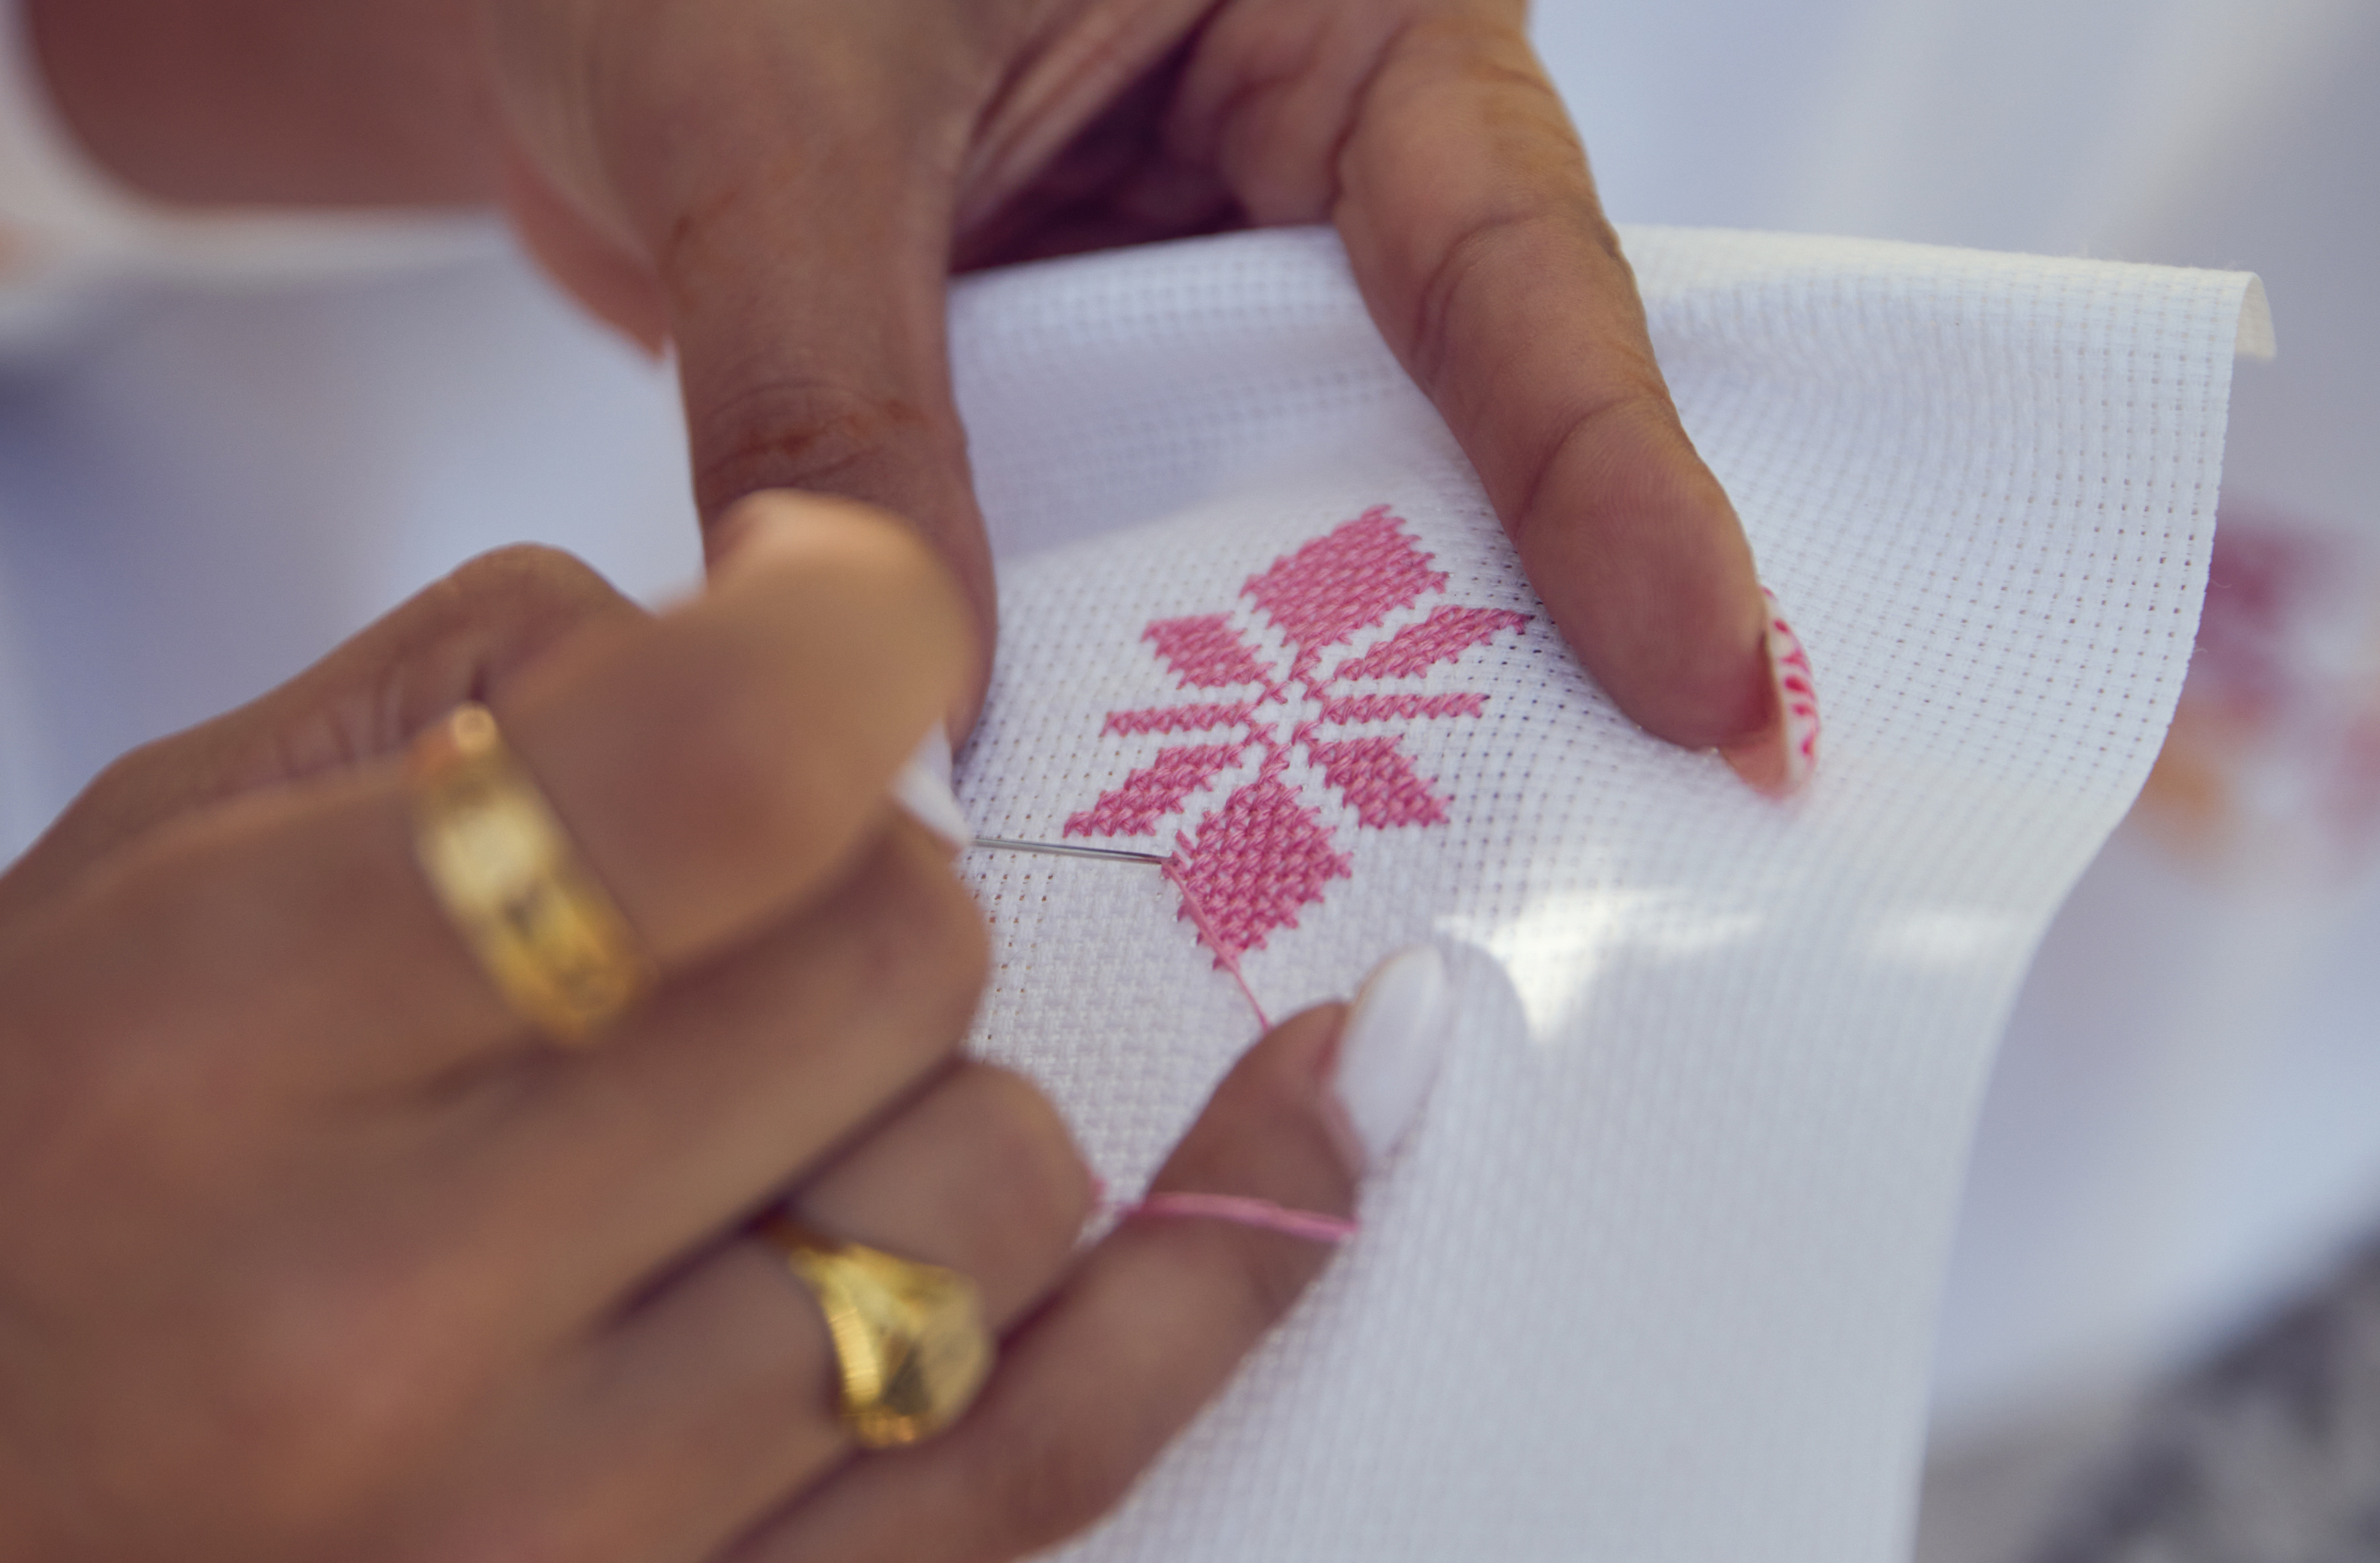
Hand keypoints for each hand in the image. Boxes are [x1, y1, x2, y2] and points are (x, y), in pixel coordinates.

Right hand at [0, 496, 1364, 1560]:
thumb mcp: (110, 883)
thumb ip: (456, 712)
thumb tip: (767, 641)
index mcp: (214, 1050)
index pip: (710, 770)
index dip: (851, 629)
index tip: (858, 614)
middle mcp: (387, 1322)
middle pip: (890, 964)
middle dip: (862, 880)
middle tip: (740, 904)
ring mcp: (554, 1544)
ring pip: (991, 1201)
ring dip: (942, 1088)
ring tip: (794, 1091)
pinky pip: (1041, 1473)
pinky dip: (1198, 1283)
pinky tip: (1289, 1138)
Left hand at [29, 0, 1791, 784]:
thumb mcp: (774, 109)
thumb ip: (843, 390)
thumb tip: (914, 689)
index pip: (1509, 249)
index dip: (1614, 479)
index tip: (1716, 686)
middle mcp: (1284, 141)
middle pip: (1424, 415)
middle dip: (1479, 628)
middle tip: (1600, 851)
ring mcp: (1169, 277)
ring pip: (1261, 508)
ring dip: (1266, 680)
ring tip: (1349, 887)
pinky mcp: (1053, 379)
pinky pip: (1112, 544)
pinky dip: (1100, 664)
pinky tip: (1107, 810)